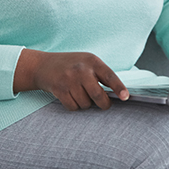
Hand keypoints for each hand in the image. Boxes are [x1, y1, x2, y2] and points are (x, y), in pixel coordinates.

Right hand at [13, 49, 128, 110]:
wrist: (43, 65)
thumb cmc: (70, 64)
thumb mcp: (87, 61)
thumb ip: (101, 74)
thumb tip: (117, 93)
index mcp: (92, 61)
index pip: (109, 76)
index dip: (119, 88)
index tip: (125, 97)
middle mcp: (81, 69)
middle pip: (98, 95)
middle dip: (103, 104)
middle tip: (103, 104)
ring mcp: (69, 79)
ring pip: (85, 104)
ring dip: (85, 104)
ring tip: (80, 93)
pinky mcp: (59, 90)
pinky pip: (73, 107)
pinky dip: (74, 106)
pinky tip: (70, 96)